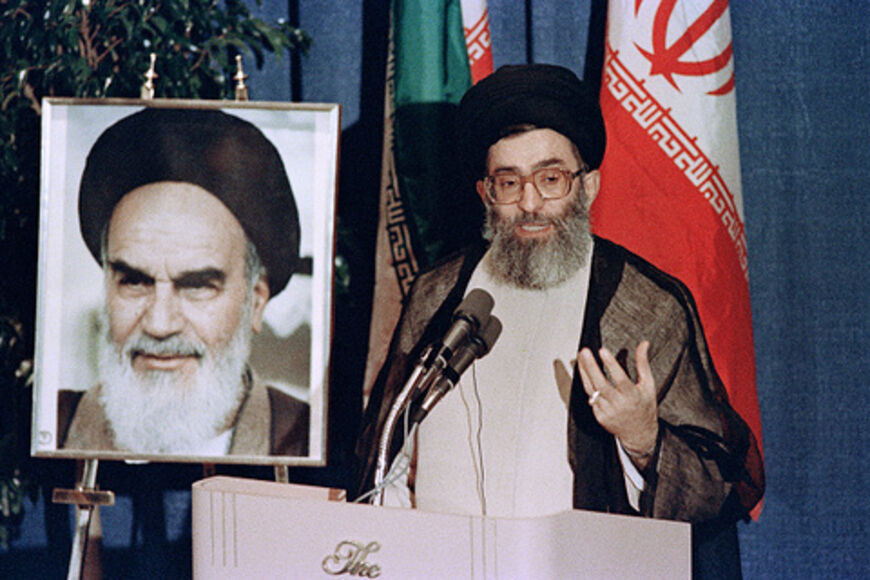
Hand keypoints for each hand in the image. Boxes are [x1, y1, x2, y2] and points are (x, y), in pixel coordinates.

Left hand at [577, 341, 657, 456]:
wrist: (639, 434)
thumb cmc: (645, 406)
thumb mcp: (648, 385)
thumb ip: (643, 363)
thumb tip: (643, 343)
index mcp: (633, 395)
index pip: (619, 378)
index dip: (611, 364)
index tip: (603, 350)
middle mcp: (619, 404)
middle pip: (600, 383)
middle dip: (591, 366)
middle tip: (584, 351)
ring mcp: (607, 411)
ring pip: (591, 389)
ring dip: (584, 373)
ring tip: (580, 358)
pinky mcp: (599, 416)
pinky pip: (591, 398)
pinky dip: (588, 385)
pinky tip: (584, 373)